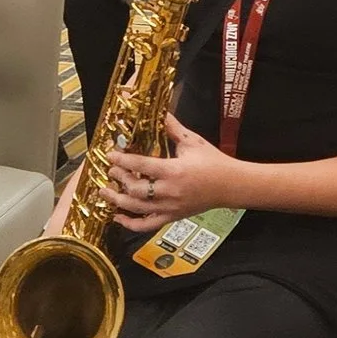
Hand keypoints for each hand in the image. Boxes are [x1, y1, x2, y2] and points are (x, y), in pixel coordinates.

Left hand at [102, 115, 241, 232]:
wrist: (231, 185)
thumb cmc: (213, 162)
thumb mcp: (192, 141)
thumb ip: (172, 128)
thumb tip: (158, 111)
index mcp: (174, 171)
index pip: (141, 166)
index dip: (123, 160)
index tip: (110, 155)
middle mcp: (169, 192)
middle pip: (136, 189)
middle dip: (119, 180)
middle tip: (110, 171)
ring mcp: (170, 208)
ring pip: (137, 209)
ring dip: (118, 201)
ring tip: (105, 192)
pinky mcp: (172, 217)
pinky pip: (147, 225)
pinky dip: (130, 224)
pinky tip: (118, 217)